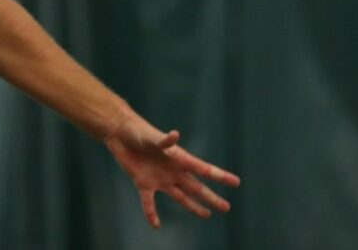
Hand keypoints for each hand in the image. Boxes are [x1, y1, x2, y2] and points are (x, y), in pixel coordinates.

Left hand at [105, 115, 240, 228]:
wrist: (120, 133)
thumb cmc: (139, 132)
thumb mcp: (152, 137)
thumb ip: (164, 140)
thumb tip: (175, 135)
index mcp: (179, 159)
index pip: (203, 169)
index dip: (220, 176)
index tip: (236, 182)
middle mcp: (173, 171)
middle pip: (196, 187)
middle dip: (211, 198)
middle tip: (227, 208)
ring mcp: (160, 178)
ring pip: (180, 196)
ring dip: (193, 206)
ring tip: (207, 215)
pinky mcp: (143, 183)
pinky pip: (149, 202)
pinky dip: (151, 214)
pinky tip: (155, 225)